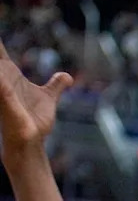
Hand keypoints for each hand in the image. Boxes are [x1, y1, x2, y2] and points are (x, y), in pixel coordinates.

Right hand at [0, 39, 72, 161]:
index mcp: (8, 72)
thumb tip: (67, 76)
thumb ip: (55, 85)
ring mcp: (0, 85)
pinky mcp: (3, 96)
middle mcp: (0, 75)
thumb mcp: (47, 98)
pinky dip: (0, 74)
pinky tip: (2, 70)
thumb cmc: (34, 120)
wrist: (32, 141)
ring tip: (1, 59)